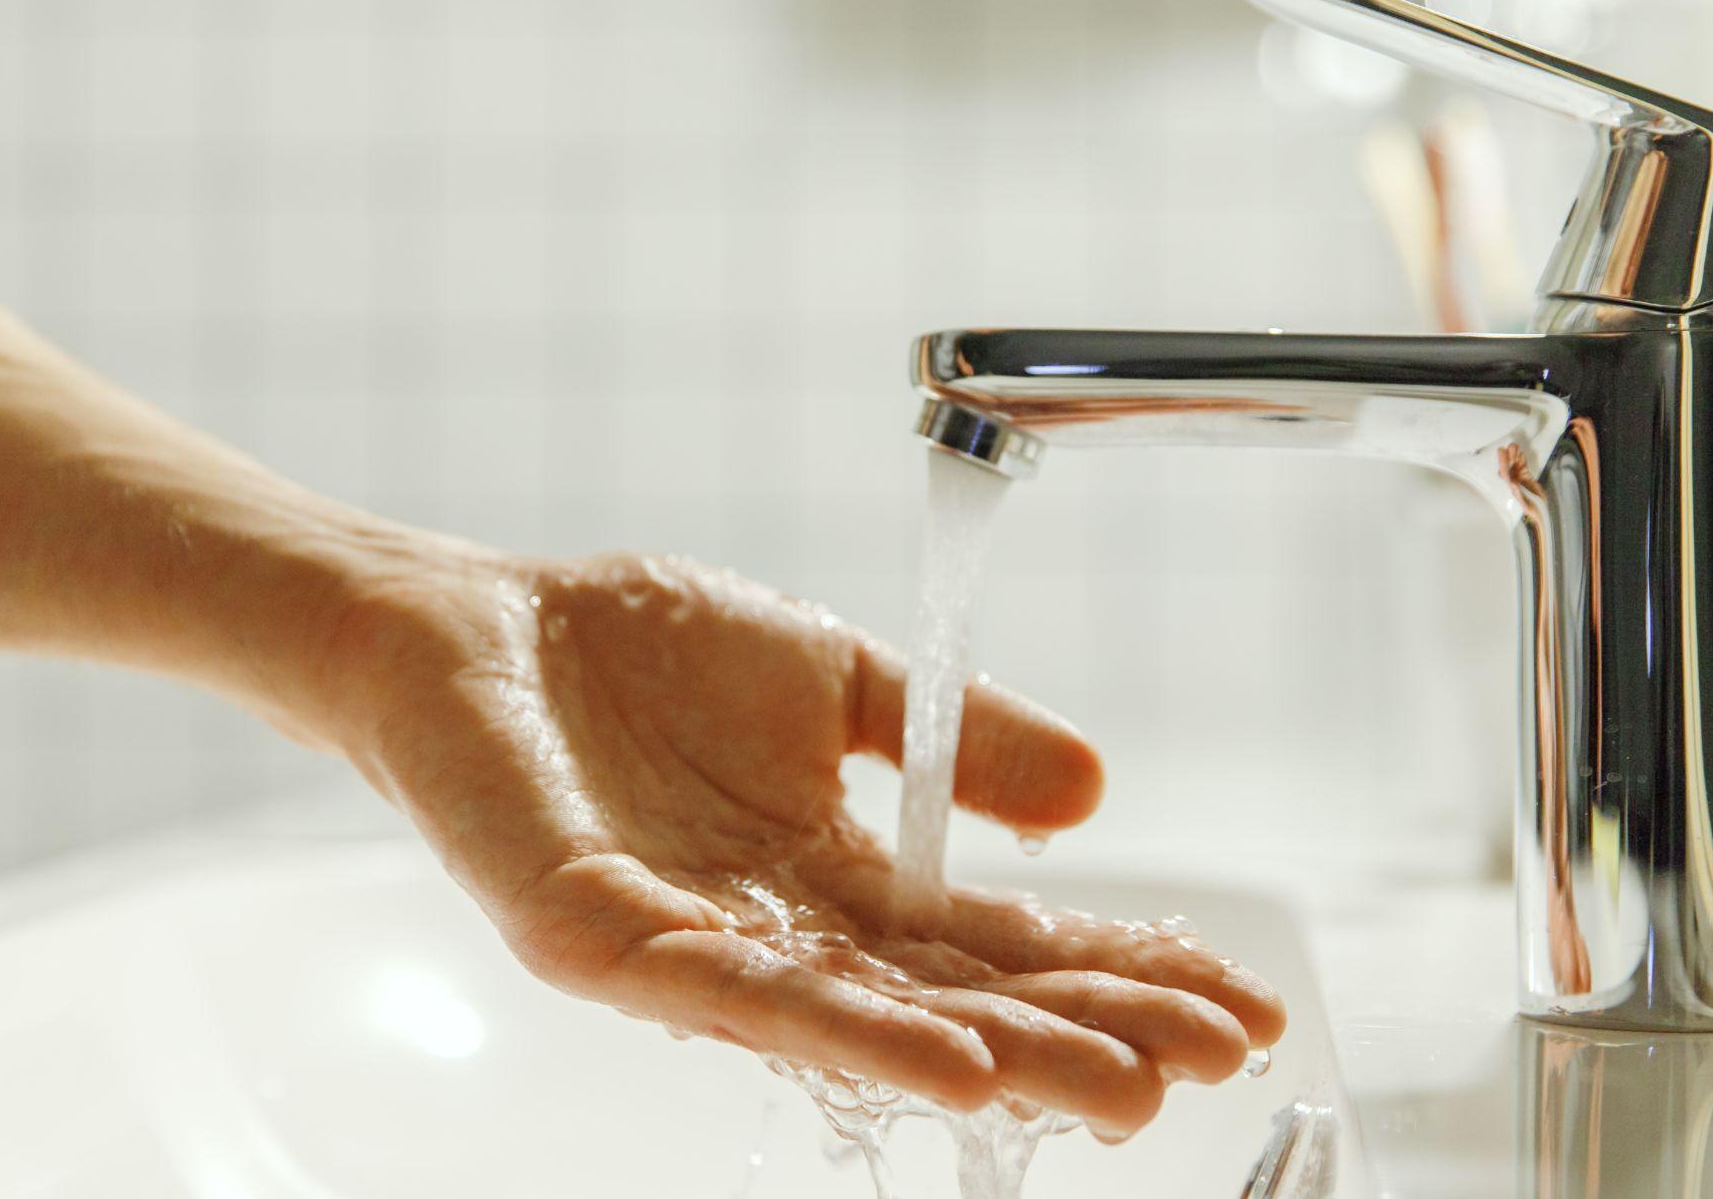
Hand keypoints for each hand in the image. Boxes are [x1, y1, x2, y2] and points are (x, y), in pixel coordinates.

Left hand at [293, 546, 1284, 1136]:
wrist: (483, 623)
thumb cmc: (641, 652)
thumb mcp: (837, 679)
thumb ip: (958, 738)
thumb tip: (1099, 794)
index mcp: (838, 873)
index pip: (992, 937)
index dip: (1109, 966)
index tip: (1228, 992)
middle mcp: (780, 930)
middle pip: (951, 998)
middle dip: (1083, 1032)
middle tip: (1209, 1066)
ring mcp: (691, 947)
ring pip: (858, 1019)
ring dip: (992, 1056)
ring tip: (1111, 1088)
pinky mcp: (599, 939)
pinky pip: (725, 991)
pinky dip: (841, 1029)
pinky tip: (944, 1059)